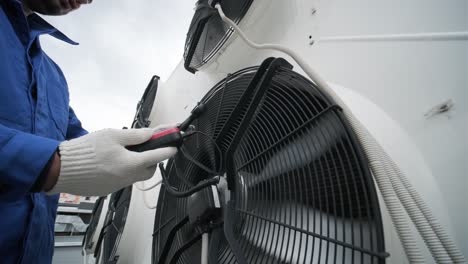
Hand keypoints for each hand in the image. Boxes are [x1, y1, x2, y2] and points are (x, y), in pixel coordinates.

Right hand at [47, 126, 176, 195]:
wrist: (60, 169)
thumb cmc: (85, 150)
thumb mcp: (112, 135)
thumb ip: (134, 135)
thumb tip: (151, 134)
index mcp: (131, 164)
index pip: (157, 156)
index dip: (168, 149)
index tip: (175, 146)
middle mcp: (127, 178)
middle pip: (149, 170)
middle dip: (152, 159)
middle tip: (147, 147)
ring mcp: (117, 186)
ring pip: (136, 176)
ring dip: (137, 165)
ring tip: (125, 152)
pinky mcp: (107, 190)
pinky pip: (122, 180)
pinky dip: (123, 170)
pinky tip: (112, 162)